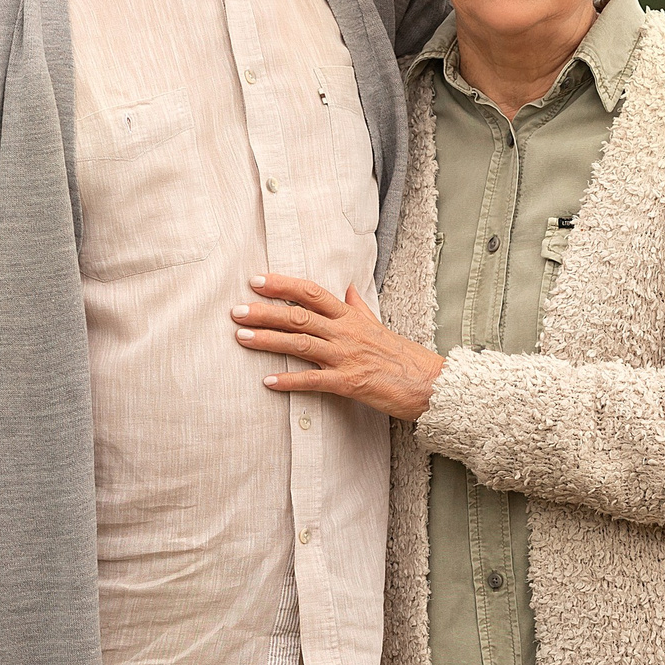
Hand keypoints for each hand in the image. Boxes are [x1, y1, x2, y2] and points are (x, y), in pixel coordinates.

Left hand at [232, 274, 445, 420]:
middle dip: (265, 313)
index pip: (311, 293)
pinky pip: (314, 381)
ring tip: (241, 339)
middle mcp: (346, 332)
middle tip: (236, 311)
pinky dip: (290, 381)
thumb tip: (346, 287)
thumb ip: (357, 305)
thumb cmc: (400, 354)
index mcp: (350, 316)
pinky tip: (268, 382)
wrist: (428, 382)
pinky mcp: (350, 383)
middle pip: (299, 316)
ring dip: (269, 341)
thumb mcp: (377, 323)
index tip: (256, 281)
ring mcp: (347, 357)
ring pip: (302, 344)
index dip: (282, 286)